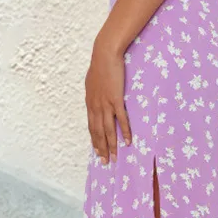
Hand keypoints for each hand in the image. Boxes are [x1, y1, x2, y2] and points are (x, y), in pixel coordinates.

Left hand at [84, 33, 131, 163]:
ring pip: (108, 130)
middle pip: (98, 132)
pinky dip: (124, 132)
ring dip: (111, 145)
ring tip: (114, 158)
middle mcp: (96, 107)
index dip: (95, 140)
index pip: (92, 126)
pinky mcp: (116, 100)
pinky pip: (121, 120)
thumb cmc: (100, 64)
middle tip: (105, 162)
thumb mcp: (93, 80)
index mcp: (90, 103)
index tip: (97, 151)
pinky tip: (127, 142)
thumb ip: (95, 91)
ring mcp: (106, 104)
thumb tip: (95, 94)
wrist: (104, 54)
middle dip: (101, 148)